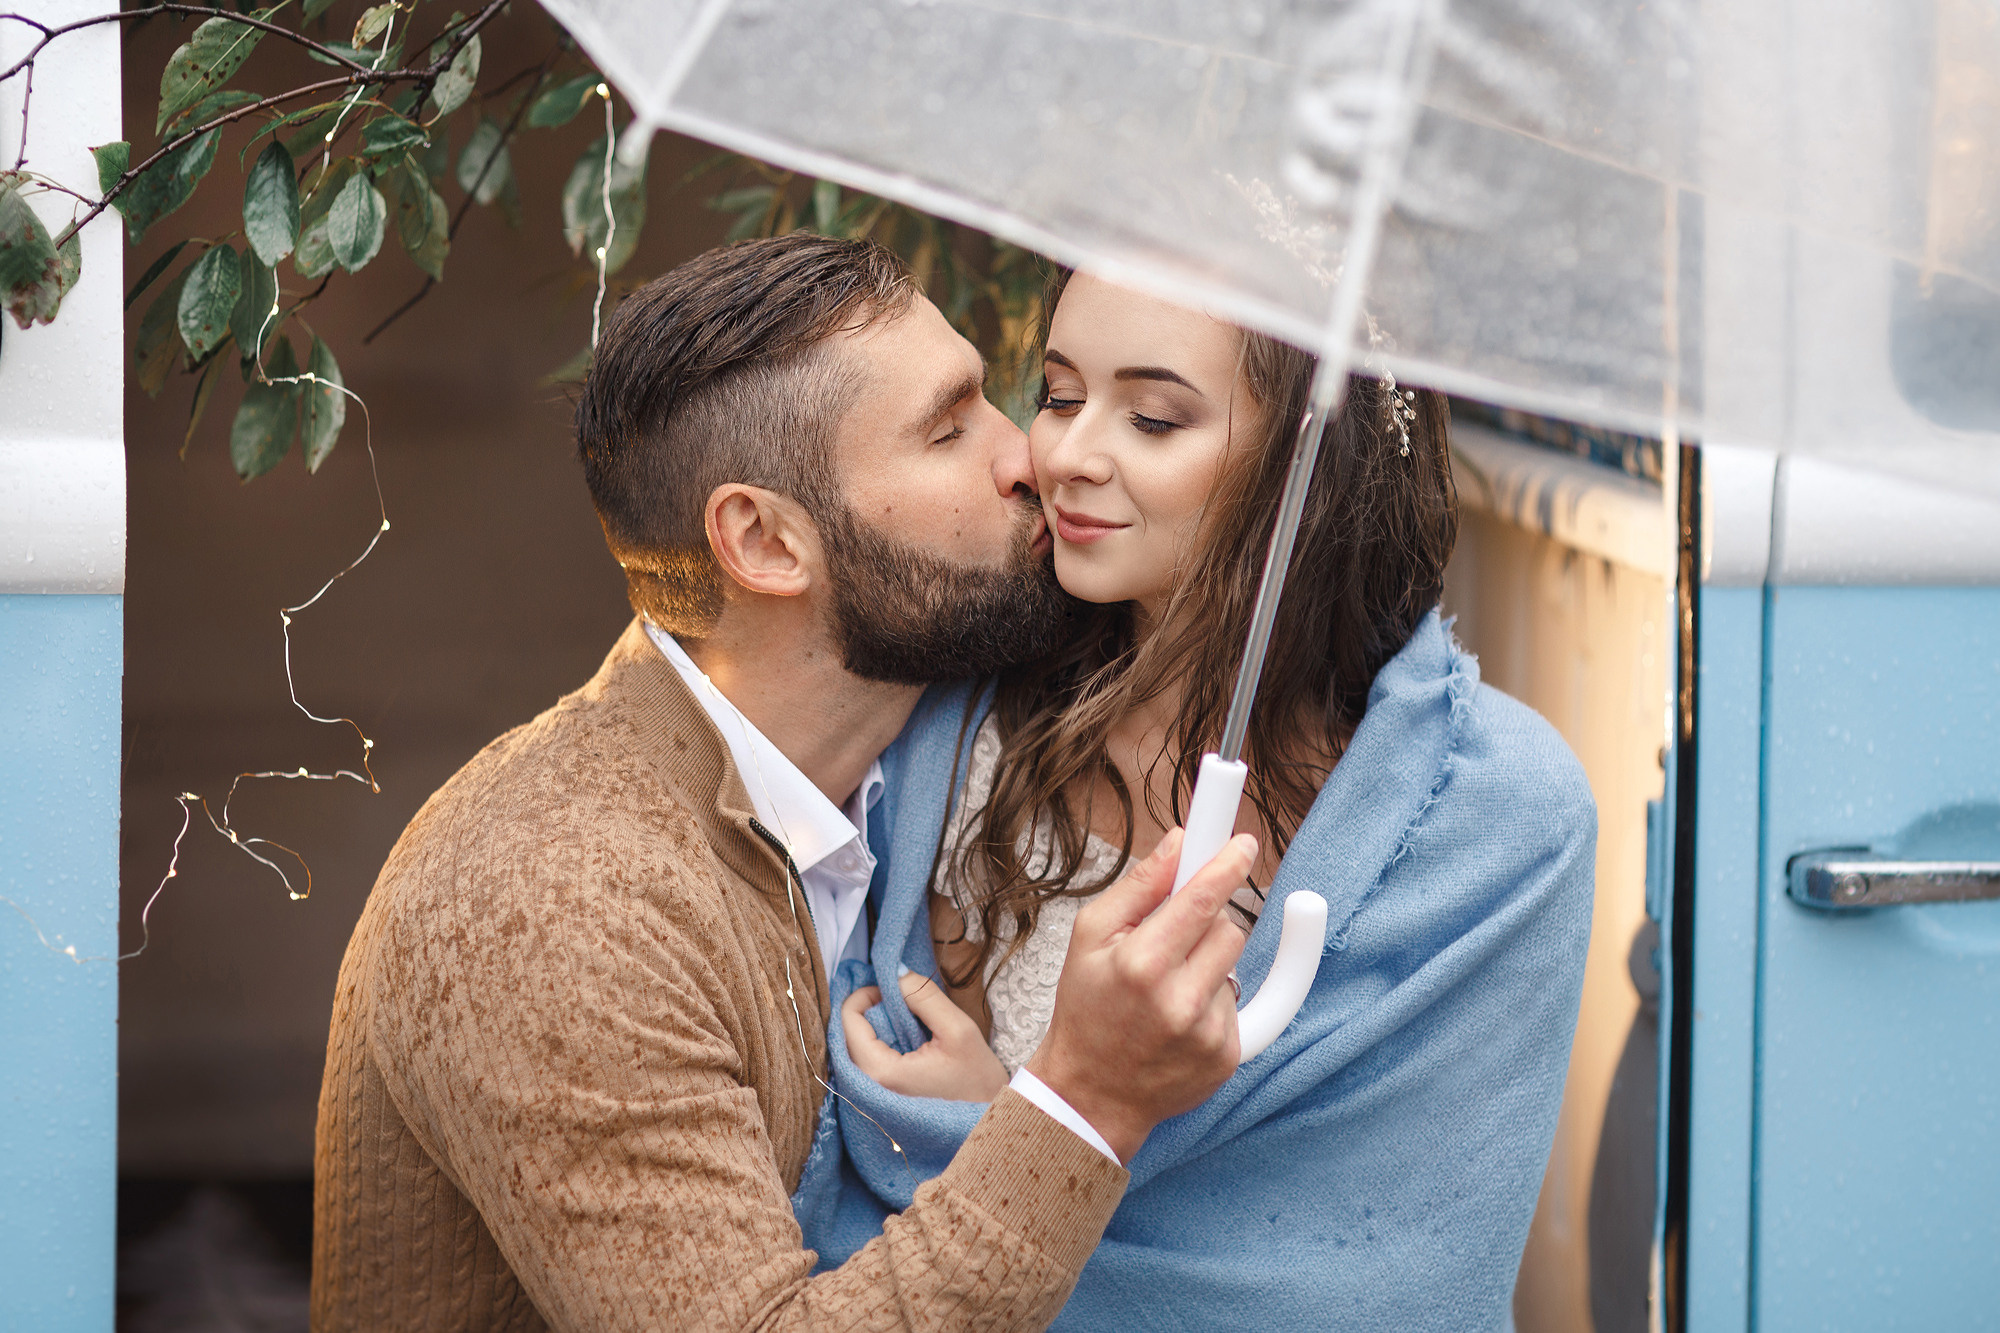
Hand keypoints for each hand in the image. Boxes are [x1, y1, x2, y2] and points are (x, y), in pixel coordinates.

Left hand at [842, 969, 1009, 1102]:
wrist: (989, 1122)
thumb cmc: (978, 1082)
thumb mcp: (958, 1030)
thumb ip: (923, 996)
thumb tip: (895, 972)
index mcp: (880, 1074)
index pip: (848, 1018)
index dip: (868, 993)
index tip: (896, 988)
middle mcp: (865, 1088)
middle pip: (850, 1030)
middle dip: (876, 1009)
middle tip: (908, 1004)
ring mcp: (870, 1094)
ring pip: (859, 1043)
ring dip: (882, 1025)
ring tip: (915, 1025)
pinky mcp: (880, 1095)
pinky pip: (869, 1057)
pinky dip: (885, 1041)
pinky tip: (912, 1042)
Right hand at [1025, 827, 1252, 1162]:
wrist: (1091, 1094)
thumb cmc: (1085, 1009)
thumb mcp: (1088, 937)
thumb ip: (1137, 887)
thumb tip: (1178, 842)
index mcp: (1142, 964)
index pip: (1202, 899)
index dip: (1227, 865)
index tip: (1244, 844)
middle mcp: (1180, 1000)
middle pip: (1229, 929)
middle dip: (1206, 924)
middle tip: (1171, 940)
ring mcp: (1207, 1033)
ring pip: (1234, 966)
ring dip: (1209, 965)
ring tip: (1168, 989)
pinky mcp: (1225, 1057)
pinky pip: (1237, 1005)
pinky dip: (1213, 1003)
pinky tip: (1178, 1021)